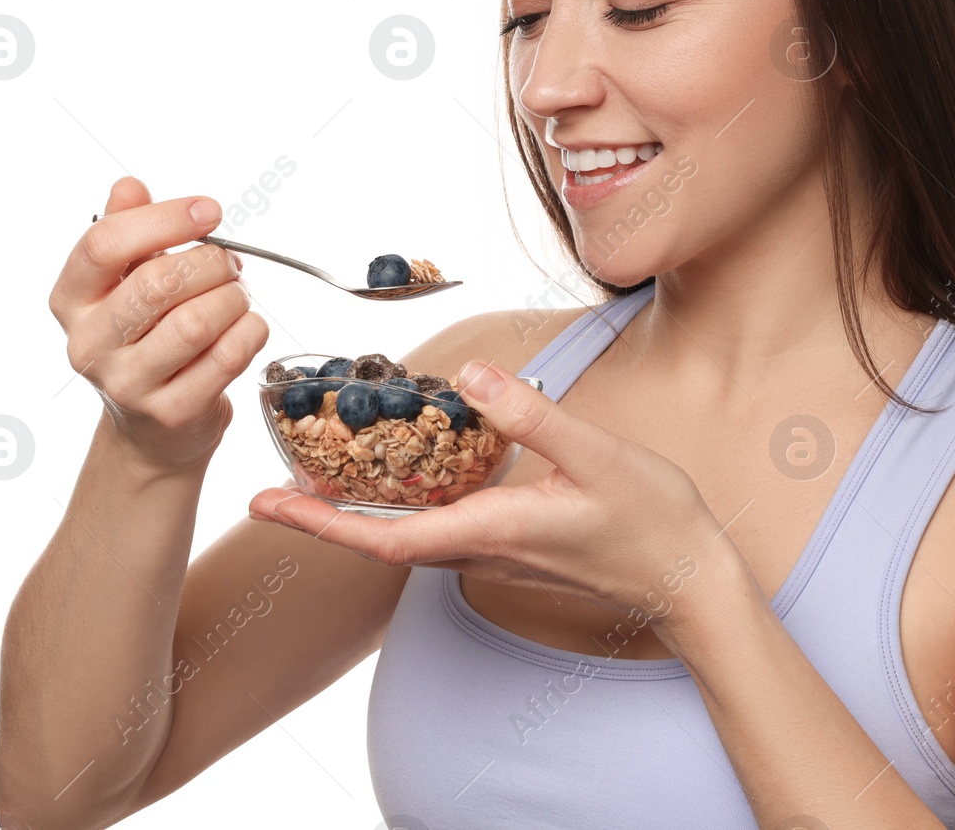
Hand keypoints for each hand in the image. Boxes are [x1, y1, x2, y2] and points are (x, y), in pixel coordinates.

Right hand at [48, 176, 268, 473]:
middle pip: (157, 282)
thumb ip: (127, 231)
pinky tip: (245, 327)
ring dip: (234, 298)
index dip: (164, 218)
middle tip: (231, 264)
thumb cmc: (145, 339)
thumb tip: (128, 185)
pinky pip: (228, 355)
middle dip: (211, 262)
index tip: (209, 210)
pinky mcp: (171, 411)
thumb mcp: (126, 282)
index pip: (104, 244)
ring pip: (197, 320)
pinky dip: (250, 330)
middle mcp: (88, 344)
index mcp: (71, 300)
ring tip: (237, 297)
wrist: (152, 429)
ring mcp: (127, 383)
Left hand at [248, 360, 736, 622]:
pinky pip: (436, 535)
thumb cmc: (652, 521)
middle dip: (321, 517)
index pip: (381, 535)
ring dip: (357, 515)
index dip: (317, 521)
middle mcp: (481, 553)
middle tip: (270, 487)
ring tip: (317, 479)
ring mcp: (495, 558)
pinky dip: (401, 511)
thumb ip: (532, 414)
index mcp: (490, 531)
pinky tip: (399, 482)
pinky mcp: (510, 551)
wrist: (689, 581)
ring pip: (406, 539)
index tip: (265, 502)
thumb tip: (469, 374)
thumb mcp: (598, 455)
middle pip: (380, 540)